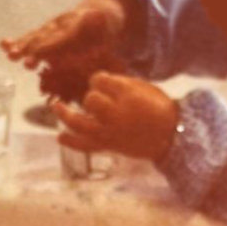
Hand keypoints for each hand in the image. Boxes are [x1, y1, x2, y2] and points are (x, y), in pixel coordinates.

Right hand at [1, 0, 137, 68]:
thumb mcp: (116, 40)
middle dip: (35, 48)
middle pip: (47, 35)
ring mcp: (56, 23)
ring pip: (38, 34)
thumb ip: (109, 55)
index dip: (51, 46)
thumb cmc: (110, 30)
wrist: (104, 8)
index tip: (39, 56)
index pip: (65, 35)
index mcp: (85, 21)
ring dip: (24, 46)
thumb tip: (106, 74)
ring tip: (11, 56)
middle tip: (23, 60)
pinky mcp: (48, 29)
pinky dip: (18, 40)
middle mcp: (66, 20)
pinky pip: (33, 35)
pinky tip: (2, 45)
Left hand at [54, 72, 179, 163]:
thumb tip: (100, 81)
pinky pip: (85, 145)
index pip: (100, 80)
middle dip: (91, 96)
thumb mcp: (143, 88)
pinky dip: (71, 142)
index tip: (103, 82)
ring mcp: (109, 130)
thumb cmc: (158, 108)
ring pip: (80, 122)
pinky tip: (60, 137)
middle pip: (90, 99)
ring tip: (55, 106)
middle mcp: (116, 112)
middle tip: (97, 99)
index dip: (98, 80)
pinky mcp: (108, 145)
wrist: (171, 136)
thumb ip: (120, 83)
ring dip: (64, 114)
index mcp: (126, 93)